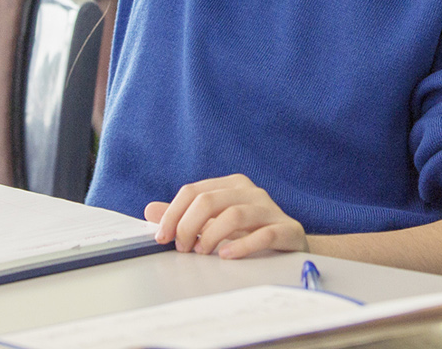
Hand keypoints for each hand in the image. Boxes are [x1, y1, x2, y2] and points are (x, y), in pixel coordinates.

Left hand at [144, 174, 307, 258]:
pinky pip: (263, 234)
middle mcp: (251, 192)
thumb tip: (150, 210)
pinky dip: (242, 246)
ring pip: (234, 214)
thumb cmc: (249, 231)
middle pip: (210, 200)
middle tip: (182, 248)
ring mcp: (270, 209)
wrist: (291, 245)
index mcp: (232, 185)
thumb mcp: (214, 222)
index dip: (173, 214)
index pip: (194, 191)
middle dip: (188, 226)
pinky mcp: (287, 229)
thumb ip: (185, 216)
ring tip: (202, 253)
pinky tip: (227, 256)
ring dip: (211, 235)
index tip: (162, 237)